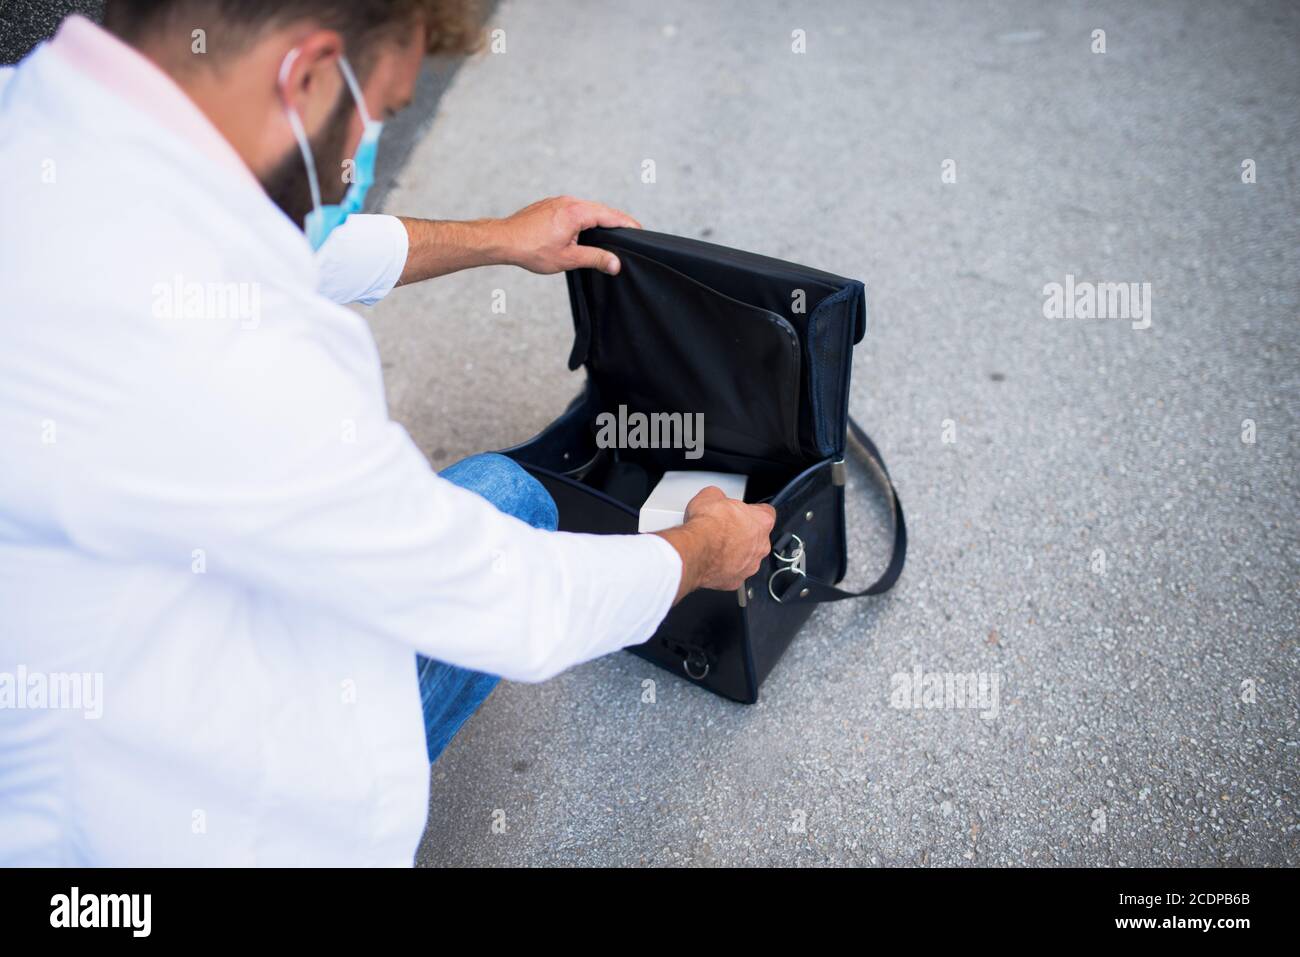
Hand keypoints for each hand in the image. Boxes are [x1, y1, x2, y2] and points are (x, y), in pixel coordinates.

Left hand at [494, 196, 640, 275]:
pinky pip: (574, 209)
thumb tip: (616, 264)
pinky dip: (585, 218)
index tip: (640, 231)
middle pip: (601, 210)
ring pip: (587, 209)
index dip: (627, 224)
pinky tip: (585, 230)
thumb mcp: (568, 258)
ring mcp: (559, 201)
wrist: (503, 240)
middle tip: (629, 233)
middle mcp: (569, 201)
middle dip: (616, 221)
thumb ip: (595, 259)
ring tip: (610, 233)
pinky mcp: (550, 205)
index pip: (611, 216)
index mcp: (577, 212)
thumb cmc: (531, 249)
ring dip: (599, 220)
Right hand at [654, 487, 776, 600]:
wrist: (696, 549)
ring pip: (747, 558)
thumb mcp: (711, 495)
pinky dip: (724, 569)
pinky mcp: (736, 580)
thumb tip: (714, 498)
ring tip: (717, 547)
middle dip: (744, 534)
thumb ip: (721, 498)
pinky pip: (734, 574)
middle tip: (726, 529)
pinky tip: (713, 561)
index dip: (753, 511)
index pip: (767, 513)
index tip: (745, 512)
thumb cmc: (708, 525)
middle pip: (758, 538)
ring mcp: (750, 565)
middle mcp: (761, 545)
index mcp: (761, 522)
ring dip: (736, 553)